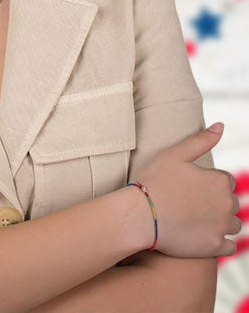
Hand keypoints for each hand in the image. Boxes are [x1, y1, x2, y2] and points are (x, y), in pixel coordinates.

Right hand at [135, 123, 238, 257]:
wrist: (140, 215)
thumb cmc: (154, 181)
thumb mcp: (175, 154)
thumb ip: (201, 140)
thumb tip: (221, 126)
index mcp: (219, 180)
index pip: (224, 180)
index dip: (205, 182)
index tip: (187, 186)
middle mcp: (227, 204)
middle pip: (229, 202)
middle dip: (214, 202)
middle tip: (187, 202)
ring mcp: (223, 227)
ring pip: (232, 224)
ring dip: (220, 222)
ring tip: (194, 218)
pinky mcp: (216, 247)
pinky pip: (229, 246)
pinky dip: (220, 242)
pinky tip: (201, 235)